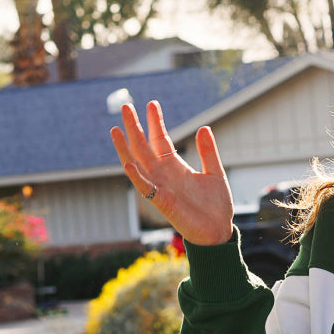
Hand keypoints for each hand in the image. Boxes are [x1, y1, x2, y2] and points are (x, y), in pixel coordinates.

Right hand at [110, 100, 233, 246]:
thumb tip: (204, 127)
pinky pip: (146, 188)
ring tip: (116, 129)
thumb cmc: (215, 205)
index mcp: (175, 166)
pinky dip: (136, 176)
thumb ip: (208, 152)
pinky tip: (128, 162)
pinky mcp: (162, 202)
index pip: (161, 139)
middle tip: (125, 105)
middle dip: (134, 127)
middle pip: (144, 147)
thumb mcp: (215, 173)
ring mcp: (160, 187)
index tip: (152, 104)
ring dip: (125, 148)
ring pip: (137, 164)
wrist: (218, 230)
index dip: (155, 122)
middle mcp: (163, 174)